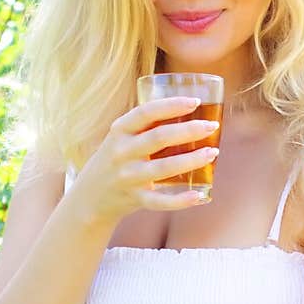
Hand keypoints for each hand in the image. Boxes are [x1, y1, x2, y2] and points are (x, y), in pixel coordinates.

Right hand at [72, 97, 219, 227]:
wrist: (91, 195)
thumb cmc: (119, 158)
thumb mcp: (123, 137)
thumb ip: (148, 125)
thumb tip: (194, 112)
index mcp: (119, 130)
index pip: (146, 112)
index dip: (171, 105)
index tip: (195, 102)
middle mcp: (121, 152)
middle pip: (159, 138)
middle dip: (189, 131)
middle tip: (212, 126)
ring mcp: (127, 177)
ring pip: (163, 168)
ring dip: (191, 160)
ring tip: (212, 152)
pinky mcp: (134, 199)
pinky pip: (159, 201)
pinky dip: (180, 200)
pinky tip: (199, 195)